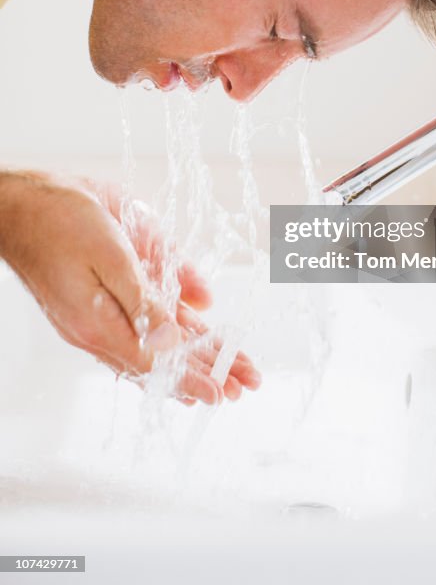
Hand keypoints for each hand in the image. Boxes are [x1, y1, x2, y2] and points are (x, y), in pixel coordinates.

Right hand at [0, 171, 260, 404]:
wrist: (29, 201)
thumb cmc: (60, 221)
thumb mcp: (107, 257)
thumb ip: (142, 299)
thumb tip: (172, 337)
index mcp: (97, 324)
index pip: (154, 363)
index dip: (189, 379)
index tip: (220, 394)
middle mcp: (104, 323)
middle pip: (166, 355)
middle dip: (208, 369)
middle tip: (246, 384)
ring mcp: (107, 308)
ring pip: (163, 336)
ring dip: (202, 352)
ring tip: (237, 369)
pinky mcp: (112, 289)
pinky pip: (152, 313)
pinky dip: (180, 323)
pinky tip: (204, 325)